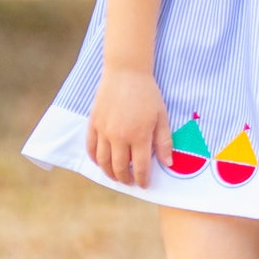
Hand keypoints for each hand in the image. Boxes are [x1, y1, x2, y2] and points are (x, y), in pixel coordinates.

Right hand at [86, 68, 172, 186]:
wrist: (126, 73)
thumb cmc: (148, 94)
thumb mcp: (162, 117)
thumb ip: (164, 142)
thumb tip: (168, 164)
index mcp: (139, 136)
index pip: (140, 166)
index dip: (143, 179)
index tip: (144, 185)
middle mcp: (119, 136)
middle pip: (119, 167)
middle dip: (126, 179)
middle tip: (131, 182)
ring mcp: (104, 131)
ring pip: (103, 161)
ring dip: (109, 172)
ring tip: (117, 176)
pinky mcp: (93, 123)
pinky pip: (91, 147)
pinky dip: (94, 158)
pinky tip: (101, 162)